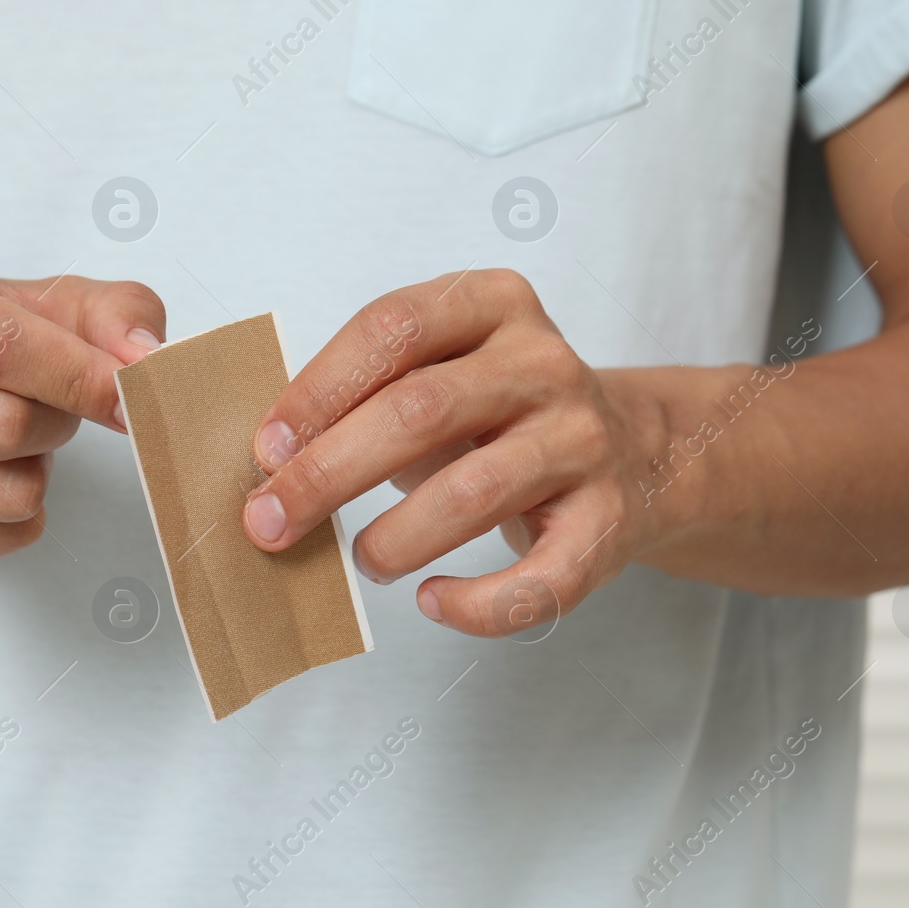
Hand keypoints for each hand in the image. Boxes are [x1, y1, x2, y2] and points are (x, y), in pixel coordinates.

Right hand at [0, 248, 163, 564]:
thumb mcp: (54, 303)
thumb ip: (117, 313)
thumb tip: (146, 359)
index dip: (77, 379)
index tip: (129, 400)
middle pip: (4, 426)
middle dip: (56, 428)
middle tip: (49, 411)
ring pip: (1, 492)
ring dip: (36, 478)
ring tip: (15, 445)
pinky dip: (13, 525)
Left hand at [242, 269, 655, 636]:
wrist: (642, 452)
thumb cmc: (503, 414)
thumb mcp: (444, 370)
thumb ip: (368, 393)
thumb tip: (269, 464)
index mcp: (493, 304)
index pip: (393, 327)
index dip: (320, 389)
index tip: (266, 447)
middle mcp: (544, 364)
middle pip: (421, 411)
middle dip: (330, 472)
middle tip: (271, 521)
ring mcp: (583, 441)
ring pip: (474, 494)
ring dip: (396, 539)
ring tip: (362, 559)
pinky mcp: (609, 521)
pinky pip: (540, 578)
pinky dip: (476, 604)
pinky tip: (433, 602)